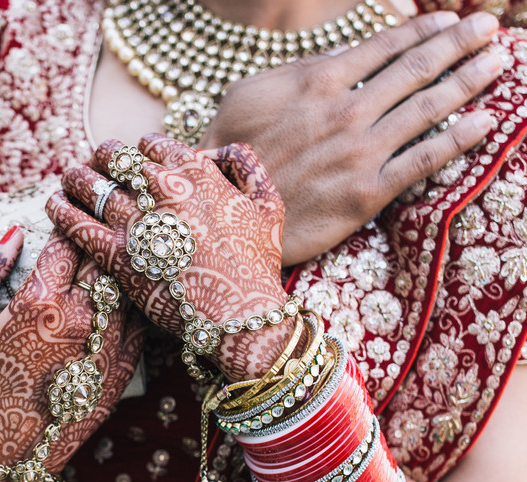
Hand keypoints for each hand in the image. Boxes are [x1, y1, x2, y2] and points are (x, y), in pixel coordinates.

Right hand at [0, 227, 145, 481]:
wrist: (10, 455)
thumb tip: (12, 234)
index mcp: (40, 301)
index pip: (66, 241)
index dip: (69, 222)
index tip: (69, 215)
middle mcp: (80, 318)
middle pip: (104, 258)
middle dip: (101, 237)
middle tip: (101, 226)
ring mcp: (107, 343)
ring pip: (129, 287)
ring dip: (125, 266)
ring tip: (122, 252)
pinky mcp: (123, 368)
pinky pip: (141, 322)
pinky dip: (138, 302)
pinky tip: (133, 292)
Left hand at [46, 136, 296, 381]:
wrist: (241, 315)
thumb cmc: (258, 266)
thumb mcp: (269, 207)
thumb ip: (248, 167)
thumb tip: (221, 147)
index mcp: (196, 171)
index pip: (152, 144)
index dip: (140, 152)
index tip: (136, 164)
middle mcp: (162, 189)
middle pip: (117, 158)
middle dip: (105, 159)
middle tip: (97, 165)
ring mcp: (137, 221)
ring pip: (92, 184)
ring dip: (78, 178)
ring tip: (70, 179)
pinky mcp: (118, 255)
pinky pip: (77, 223)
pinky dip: (61, 209)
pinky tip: (55, 204)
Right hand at [200, 10, 500, 265]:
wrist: (226, 217)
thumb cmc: (230, 155)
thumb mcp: (248, 96)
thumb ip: (297, 73)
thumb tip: (337, 61)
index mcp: (319, 81)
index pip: (385, 46)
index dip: (423, 30)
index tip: (450, 21)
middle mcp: (347, 110)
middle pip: (416, 69)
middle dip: (459, 44)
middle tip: (490, 29)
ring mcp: (360, 151)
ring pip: (427, 107)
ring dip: (469, 80)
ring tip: (498, 63)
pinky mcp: (367, 192)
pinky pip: (423, 160)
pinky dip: (458, 138)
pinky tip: (486, 121)